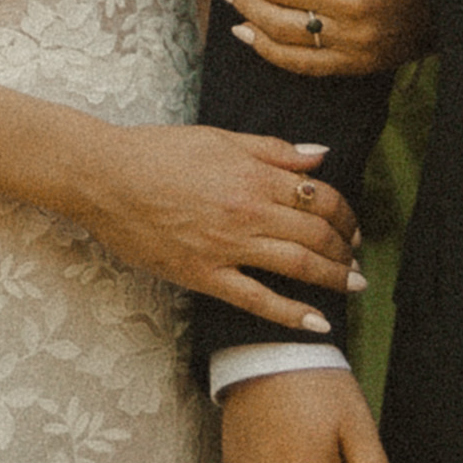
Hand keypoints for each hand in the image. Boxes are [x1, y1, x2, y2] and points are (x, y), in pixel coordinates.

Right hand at [69, 122, 364, 325]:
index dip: (346, 215)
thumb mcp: (221, 138)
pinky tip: (319, 323)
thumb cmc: (158, 152)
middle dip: (346, 250)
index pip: (321, 198)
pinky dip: (292, 314)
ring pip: (298, 267)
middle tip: (356, 261)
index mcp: (254, 175)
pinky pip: (257, 300)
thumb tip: (320, 157)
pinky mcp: (204, 275)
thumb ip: (274, 150)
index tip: (352, 227)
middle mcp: (248, 212)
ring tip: (352, 286)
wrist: (105, 177)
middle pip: (317, 235)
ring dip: (334, 279)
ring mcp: (227, 247)